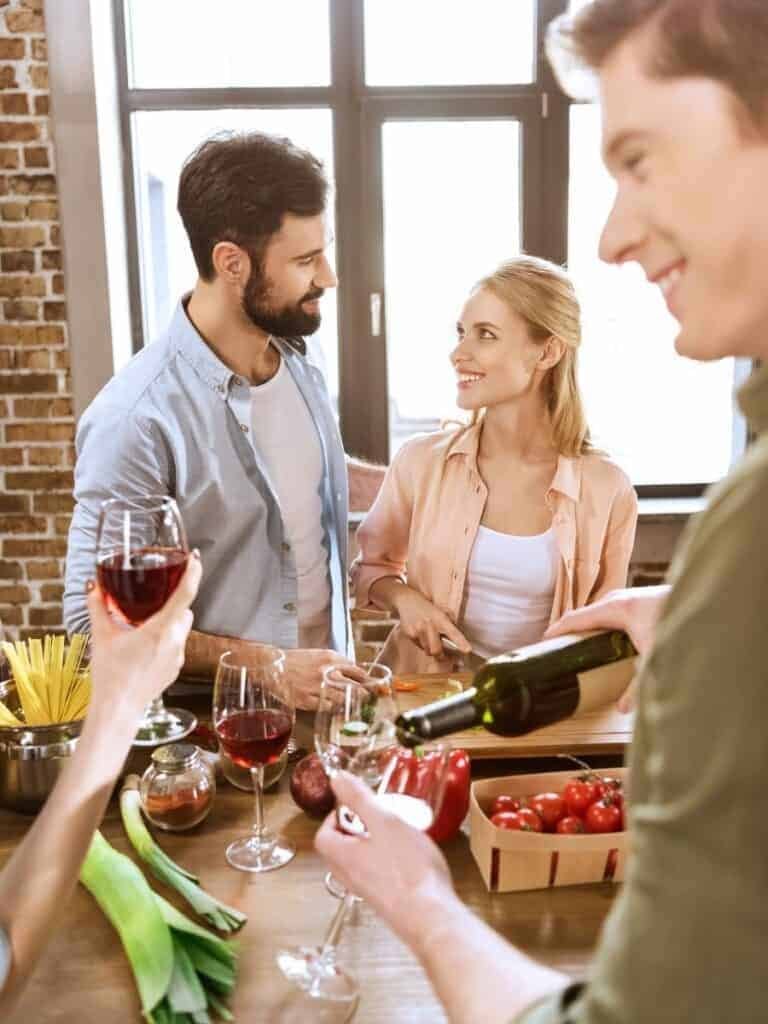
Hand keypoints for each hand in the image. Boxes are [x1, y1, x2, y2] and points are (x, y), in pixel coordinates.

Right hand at [86, 553, 201, 717]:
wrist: (117, 709)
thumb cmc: (110, 675)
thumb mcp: (101, 635)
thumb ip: (98, 606)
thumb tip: (93, 587)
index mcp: (160, 629)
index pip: (185, 594)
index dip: (193, 573)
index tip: (195, 559)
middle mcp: (175, 642)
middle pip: (184, 610)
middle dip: (173, 602)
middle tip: (154, 600)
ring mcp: (178, 657)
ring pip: (181, 629)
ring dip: (170, 622)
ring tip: (145, 625)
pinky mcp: (175, 669)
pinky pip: (176, 646)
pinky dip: (166, 640)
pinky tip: (146, 646)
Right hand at [268, 648, 358, 710]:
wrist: (273, 665)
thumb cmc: (296, 661)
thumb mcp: (319, 655)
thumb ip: (336, 663)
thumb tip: (354, 672)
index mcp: (330, 658)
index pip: (357, 671)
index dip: (367, 680)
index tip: (373, 686)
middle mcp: (326, 672)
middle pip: (354, 687)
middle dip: (364, 694)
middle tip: (367, 699)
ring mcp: (317, 687)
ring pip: (343, 699)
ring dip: (349, 703)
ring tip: (353, 706)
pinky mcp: (307, 700)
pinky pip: (327, 708)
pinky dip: (333, 708)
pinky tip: (334, 708)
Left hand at [315, 772, 453, 942]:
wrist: (431, 917)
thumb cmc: (407, 868)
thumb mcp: (384, 821)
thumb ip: (359, 799)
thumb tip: (336, 778)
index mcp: (343, 856)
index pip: (323, 835)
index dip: (335, 816)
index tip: (356, 806)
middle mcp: (351, 878)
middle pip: (341, 849)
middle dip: (357, 828)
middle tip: (379, 816)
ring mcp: (369, 893)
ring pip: (361, 863)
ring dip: (375, 844)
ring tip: (399, 834)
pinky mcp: (388, 902)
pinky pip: (379, 876)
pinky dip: (389, 861)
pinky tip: (412, 857)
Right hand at [391, 585, 470, 659]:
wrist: (407, 601)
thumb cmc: (428, 608)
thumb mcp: (442, 612)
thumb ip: (449, 625)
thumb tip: (457, 643)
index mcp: (441, 618)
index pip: (453, 632)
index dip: (461, 642)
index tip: (467, 650)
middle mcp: (429, 624)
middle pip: (436, 650)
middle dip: (441, 655)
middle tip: (444, 655)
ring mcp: (418, 630)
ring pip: (427, 650)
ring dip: (431, 649)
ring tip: (430, 640)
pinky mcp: (409, 634)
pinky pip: (419, 646)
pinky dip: (423, 645)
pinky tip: (422, 635)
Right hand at [544, 584, 669, 710]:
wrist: (706, 605)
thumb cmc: (677, 624)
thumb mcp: (655, 658)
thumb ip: (638, 686)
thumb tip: (622, 709)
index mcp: (614, 609)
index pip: (574, 618)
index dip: (556, 631)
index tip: (541, 642)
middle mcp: (616, 598)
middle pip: (583, 615)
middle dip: (568, 632)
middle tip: (556, 650)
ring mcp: (627, 597)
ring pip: (596, 613)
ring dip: (585, 628)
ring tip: (576, 647)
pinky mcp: (636, 601)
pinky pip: (608, 613)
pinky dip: (599, 626)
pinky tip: (603, 640)